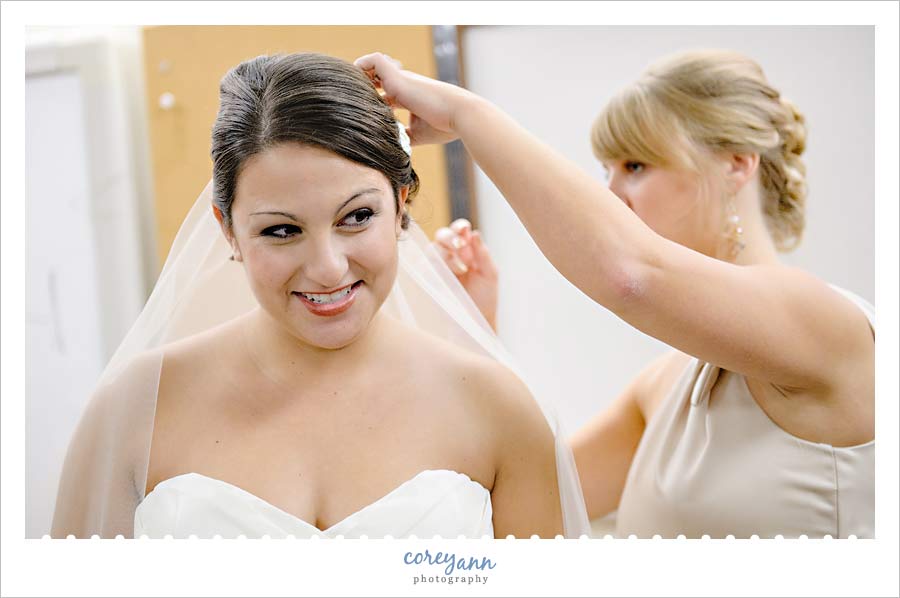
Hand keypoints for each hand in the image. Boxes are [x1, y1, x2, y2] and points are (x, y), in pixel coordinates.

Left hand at [354, 52, 469, 146]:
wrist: (458, 114)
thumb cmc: (444, 125)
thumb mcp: (417, 134)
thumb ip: (403, 136)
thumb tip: (393, 148)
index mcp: (408, 96)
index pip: (385, 93)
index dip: (373, 100)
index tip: (365, 114)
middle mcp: (403, 84)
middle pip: (376, 78)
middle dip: (364, 88)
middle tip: (355, 103)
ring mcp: (400, 78)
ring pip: (372, 65)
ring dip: (362, 76)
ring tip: (356, 94)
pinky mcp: (397, 76)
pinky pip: (373, 60)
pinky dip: (362, 66)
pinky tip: (361, 86)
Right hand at [433, 219, 498, 330]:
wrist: (476, 320)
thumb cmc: (485, 296)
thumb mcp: (490, 274)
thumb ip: (482, 253)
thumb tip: (474, 233)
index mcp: (466, 249)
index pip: (458, 230)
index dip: (459, 226)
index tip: (464, 229)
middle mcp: (451, 255)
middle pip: (442, 235)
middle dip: (450, 237)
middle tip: (460, 246)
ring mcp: (439, 267)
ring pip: (432, 248)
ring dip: (446, 254)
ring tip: (461, 269)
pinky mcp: (430, 279)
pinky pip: (425, 266)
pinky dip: (437, 267)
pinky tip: (450, 275)